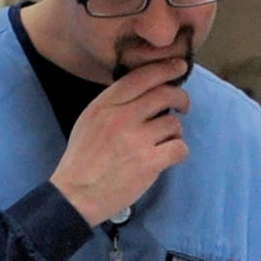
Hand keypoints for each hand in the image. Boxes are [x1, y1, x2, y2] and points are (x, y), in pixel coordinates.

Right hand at [49, 57, 190, 225]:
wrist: (76, 193)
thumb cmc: (84, 158)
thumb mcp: (90, 119)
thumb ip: (115, 103)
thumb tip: (147, 91)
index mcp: (105, 104)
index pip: (142, 77)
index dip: (165, 68)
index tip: (179, 67)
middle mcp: (122, 117)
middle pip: (166, 94)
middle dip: (181, 99)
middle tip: (184, 108)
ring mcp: (136, 140)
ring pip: (174, 124)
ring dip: (175, 132)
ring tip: (163, 142)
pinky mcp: (149, 162)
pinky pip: (180, 148)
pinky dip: (178, 152)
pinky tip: (167, 157)